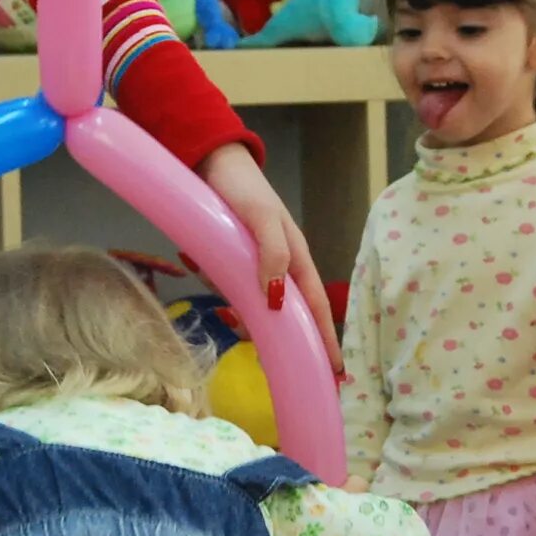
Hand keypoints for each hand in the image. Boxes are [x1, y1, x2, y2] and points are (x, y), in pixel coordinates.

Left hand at [197, 143, 339, 369]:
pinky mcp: (233, 260)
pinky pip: (229, 285)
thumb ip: (274, 253)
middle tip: (280, 369)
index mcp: (297, 258)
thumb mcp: (261, 219)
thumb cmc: (243, 190)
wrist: (213, 163)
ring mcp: (258, 264)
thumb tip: (278, 299)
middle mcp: (282, 266)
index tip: (336, 371)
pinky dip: (217, 282)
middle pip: (289, 314)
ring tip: (222, 298)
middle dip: (288, 341)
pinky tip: (199, 263)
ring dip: (239, 306)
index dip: (325, 340)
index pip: (316, 308)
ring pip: (255, 301)